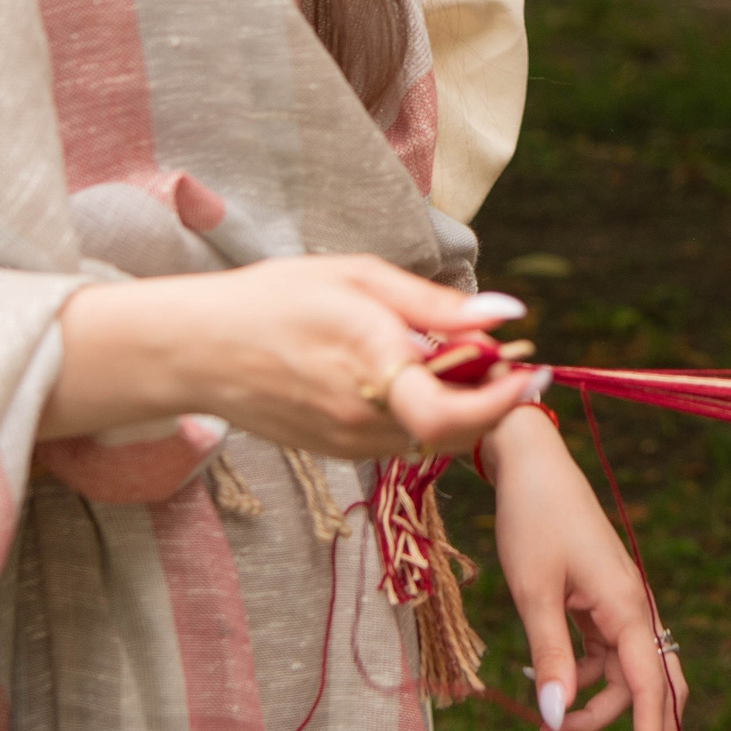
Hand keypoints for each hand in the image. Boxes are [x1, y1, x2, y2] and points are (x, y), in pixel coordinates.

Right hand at [41, 256, 531, 458]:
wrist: (198, 348)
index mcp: (370, 367)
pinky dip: (426, 416)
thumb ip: (434, 304)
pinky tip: (422, 379)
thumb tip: (506, 314)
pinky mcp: (336, 451)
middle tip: (515, 364)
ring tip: (470, 363)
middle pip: (454, 431)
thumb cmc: (277, 298)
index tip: (532, 369)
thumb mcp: (359, 279)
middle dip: (494, 401)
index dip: (502, 400)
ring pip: (430, 439)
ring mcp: (347, 443)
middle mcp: (362, 418)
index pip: (452, 413)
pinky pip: (399, 441)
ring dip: (463, 409)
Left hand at [489, 407, 686, 730]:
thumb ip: (550, 657)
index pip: (651, 690)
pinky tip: (541, 676)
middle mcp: (634, 609)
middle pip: (655, 687)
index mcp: (627, 608)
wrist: (532, 464)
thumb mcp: (533, 592)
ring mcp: (620, 606)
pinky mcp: (602, 602)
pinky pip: (605, 656)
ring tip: (541, 725)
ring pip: (624, 676)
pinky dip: (580, 677)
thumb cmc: (534, 519)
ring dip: (593, 706)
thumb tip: (556, 717)